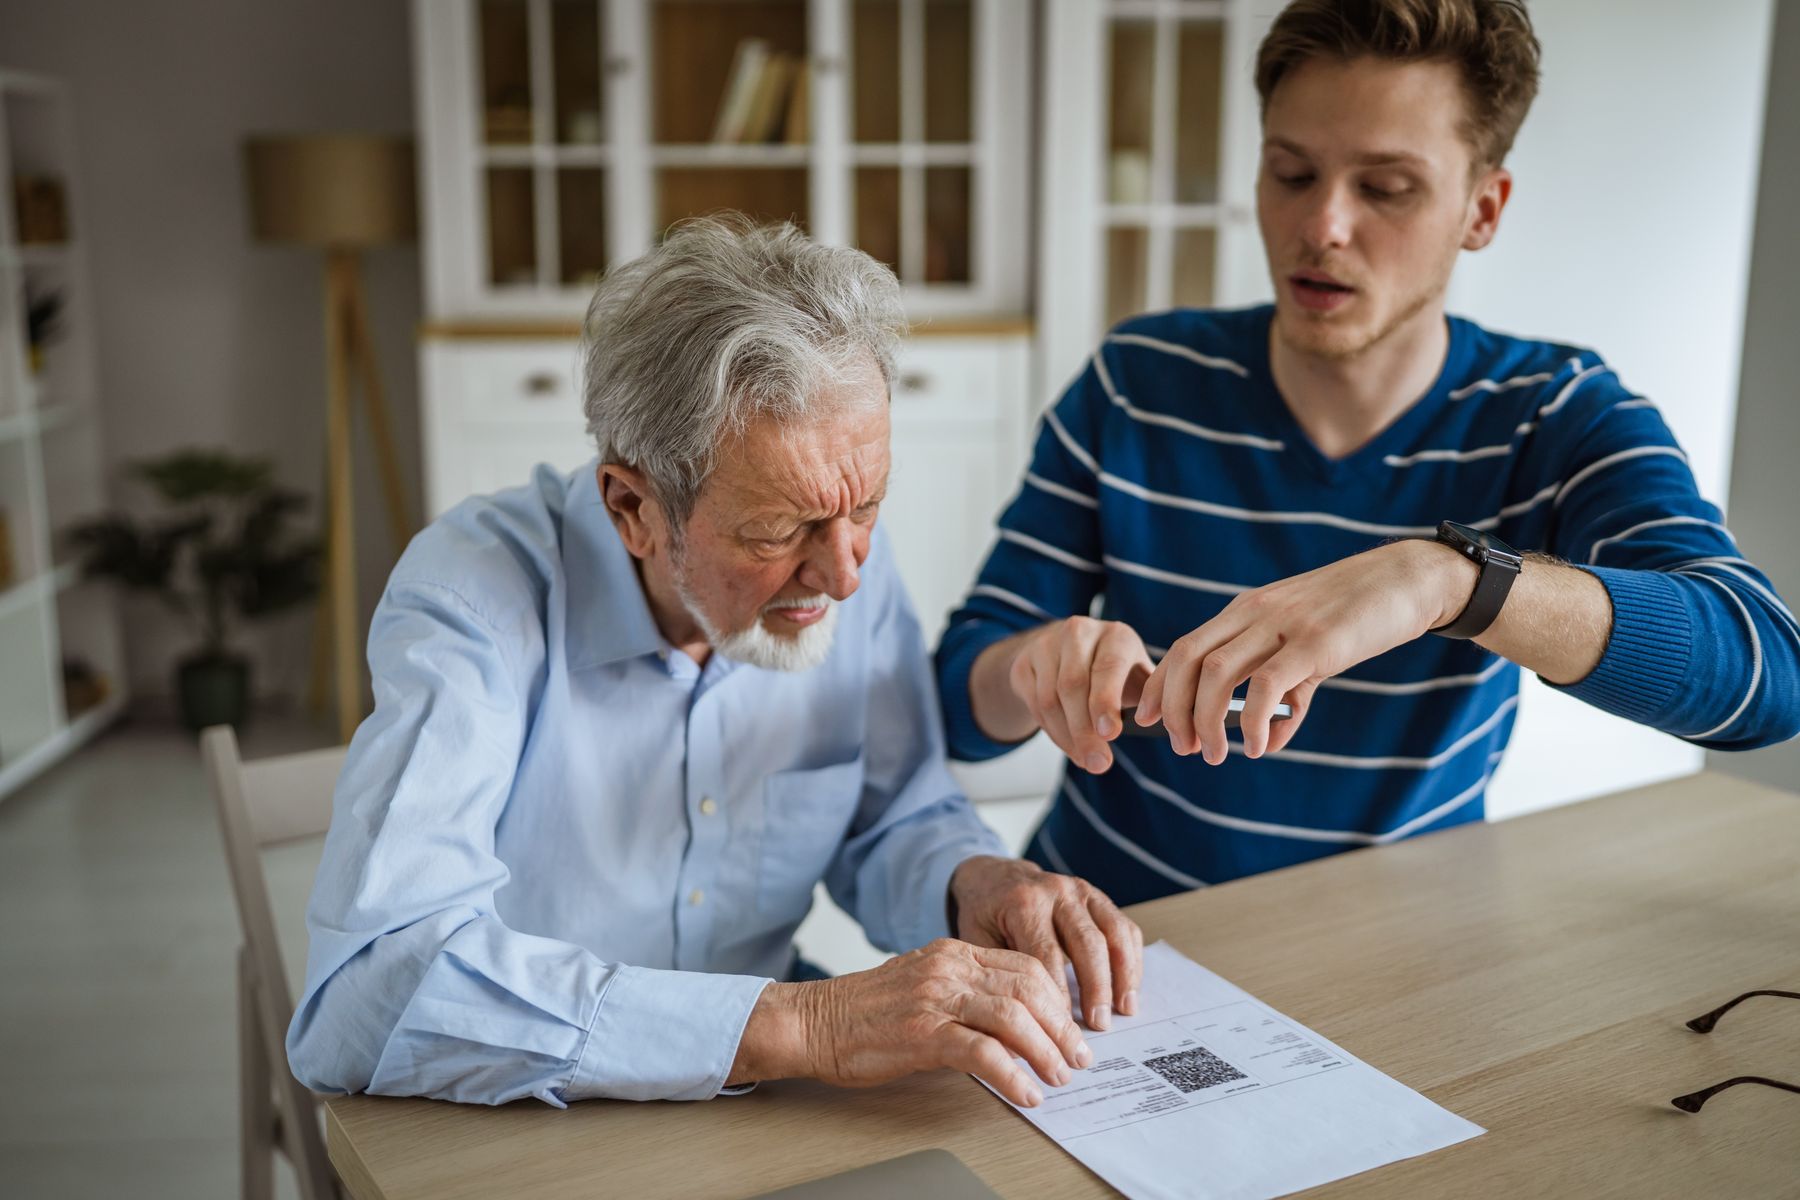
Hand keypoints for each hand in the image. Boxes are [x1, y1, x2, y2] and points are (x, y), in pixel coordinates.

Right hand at [730, 939, 1093, 1106]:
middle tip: (1077, 1059)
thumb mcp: (923, 985)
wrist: (813, 1022)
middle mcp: (950, 967)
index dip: (1058, 999)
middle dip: (1062, 1028)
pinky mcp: (922, 1033)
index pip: (1025, 965)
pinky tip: (1024, 1093)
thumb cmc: (865, 1012)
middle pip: (1029, 988)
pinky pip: (983, 1052)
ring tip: (1057, 1078)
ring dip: (1045, 1052)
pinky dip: (1012, 1076)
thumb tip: (1015, 1024)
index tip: (1072, 1030)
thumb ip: (966, 993)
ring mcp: (936, 998)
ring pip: (1013, 1017)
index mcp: (953, 952)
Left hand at [950, 855, 1142, 1030]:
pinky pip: (1124, 926)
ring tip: (1126, 1008)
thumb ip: (996, 976)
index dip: (1059, 994)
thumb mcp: (976, 941)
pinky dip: (1132, 958)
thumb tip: (1013, 1027)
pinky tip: (1130, 987)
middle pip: (1087, 943)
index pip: (1047, 955)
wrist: (993, 877)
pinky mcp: (1097, 896)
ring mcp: (1080, 891)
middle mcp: (1056, 892)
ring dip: (1124, 974)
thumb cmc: (983, 916)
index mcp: (1023, 904)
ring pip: (1113, 933)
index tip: (1065, 1028)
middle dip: (1097, 987)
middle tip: (1100, 1025)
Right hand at [1007, 617, 1154, 772]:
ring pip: (1050, 698)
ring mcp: (1046, 645)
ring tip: (1087, 761)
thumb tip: (1187, 743)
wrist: (1067, 655)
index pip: (1108, 666)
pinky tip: (1070, 747)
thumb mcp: (1137, 679)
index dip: (1106, 701)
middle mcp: (1079, 632)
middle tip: (1099, 764)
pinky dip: (1052, 732)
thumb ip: (1154, 704)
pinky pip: (1034, 704)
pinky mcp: (1024, 662)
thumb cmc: (1115, 675)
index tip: (1111, 735)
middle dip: (1085, 730)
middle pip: (1073, 685)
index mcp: (1116, 635)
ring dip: (1068, 736)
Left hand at [1135, 540, 1476, 762]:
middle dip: (1175, 709)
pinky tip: (1259, 747)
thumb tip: (1269, 739)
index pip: (1184, 647)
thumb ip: (1286, 690)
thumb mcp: (1308, 647)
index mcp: (1245, 611)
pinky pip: (1269, 684)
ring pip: (1218, 672)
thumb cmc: (1357, 615)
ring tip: (1214, 754)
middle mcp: (1255, 613)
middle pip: (1189, 660)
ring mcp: (1283, 625)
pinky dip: (1256, 720)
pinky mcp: (1316, 641)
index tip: (1148, 720)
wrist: (1408, 580)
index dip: (1160, 686)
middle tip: (1182, 747)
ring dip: (1207, 720)